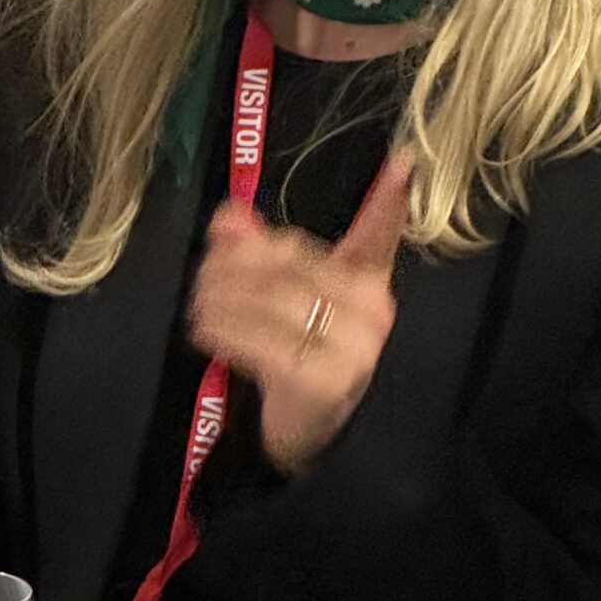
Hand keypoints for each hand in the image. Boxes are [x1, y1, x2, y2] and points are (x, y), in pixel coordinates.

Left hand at [187, 154, 412, 473]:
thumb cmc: (297, 358)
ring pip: (269, 297)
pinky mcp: (319, 379)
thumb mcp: (283, 299)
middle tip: (204, 274)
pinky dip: (222, 329)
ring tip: (199, 303)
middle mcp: (371, 312)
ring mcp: (351, 347)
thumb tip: (229, 214)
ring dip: (219, 296)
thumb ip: (258, 252)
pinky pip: (257, 339)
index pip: (378, 237)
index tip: (402, 161)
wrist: (306, 438)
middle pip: (290, 262)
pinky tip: (205, 328)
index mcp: (369, 285)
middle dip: (237, 263)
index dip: (389, 201)